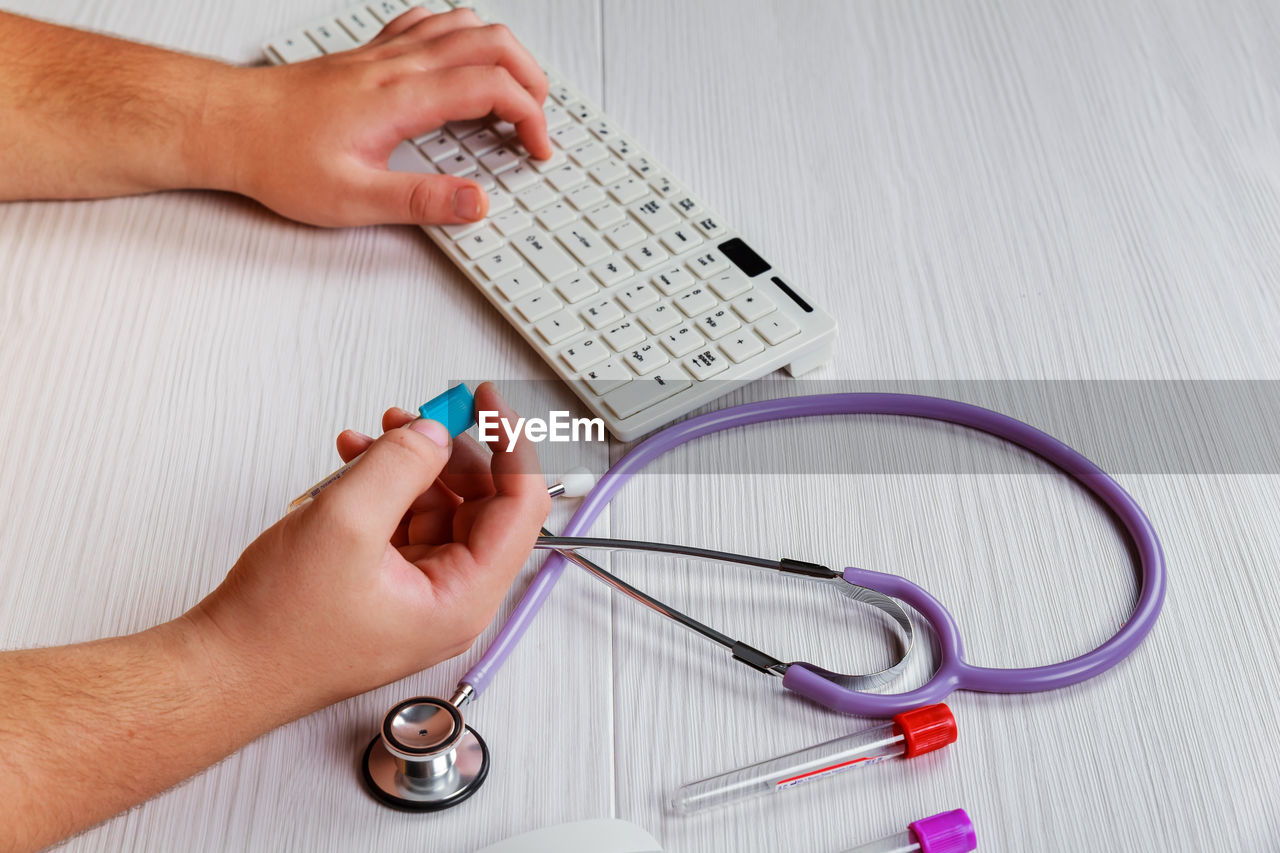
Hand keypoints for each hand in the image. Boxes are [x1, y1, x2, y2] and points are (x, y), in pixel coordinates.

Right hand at [189, 383, 549, 716]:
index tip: (488, 401)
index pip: (521, 506)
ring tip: (373, 439)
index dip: (509, 444)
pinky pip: (404, 522)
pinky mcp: (387, 586)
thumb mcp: (345, 524)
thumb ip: (400, 466)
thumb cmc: (278, 629)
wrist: (223, 670)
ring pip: (439, 508)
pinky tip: (354, 465)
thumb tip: (435, 433)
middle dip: (448, 451)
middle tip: (415, 418)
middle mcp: (451, 599)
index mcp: (463, 598)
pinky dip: (384, 488)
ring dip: (410, 465)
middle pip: (481, 503)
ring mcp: (419, 593)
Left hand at [204, 7, 552, 226]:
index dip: (529, 116)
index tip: (536, 150)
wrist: (228, 125)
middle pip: (490, 41)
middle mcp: (398, 65)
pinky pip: (428, 23)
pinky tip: (459, 60)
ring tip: (513, 90)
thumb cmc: (278, 157)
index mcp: (402, 98)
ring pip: (464, 23)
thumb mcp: (352, 199)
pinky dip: (461, 35)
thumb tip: (476, 202)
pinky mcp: (369, 56)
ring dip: (502, 51)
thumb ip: (421, 201)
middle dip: (531, 77)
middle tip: (537, 119)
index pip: (491, 86)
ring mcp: (384, 54)